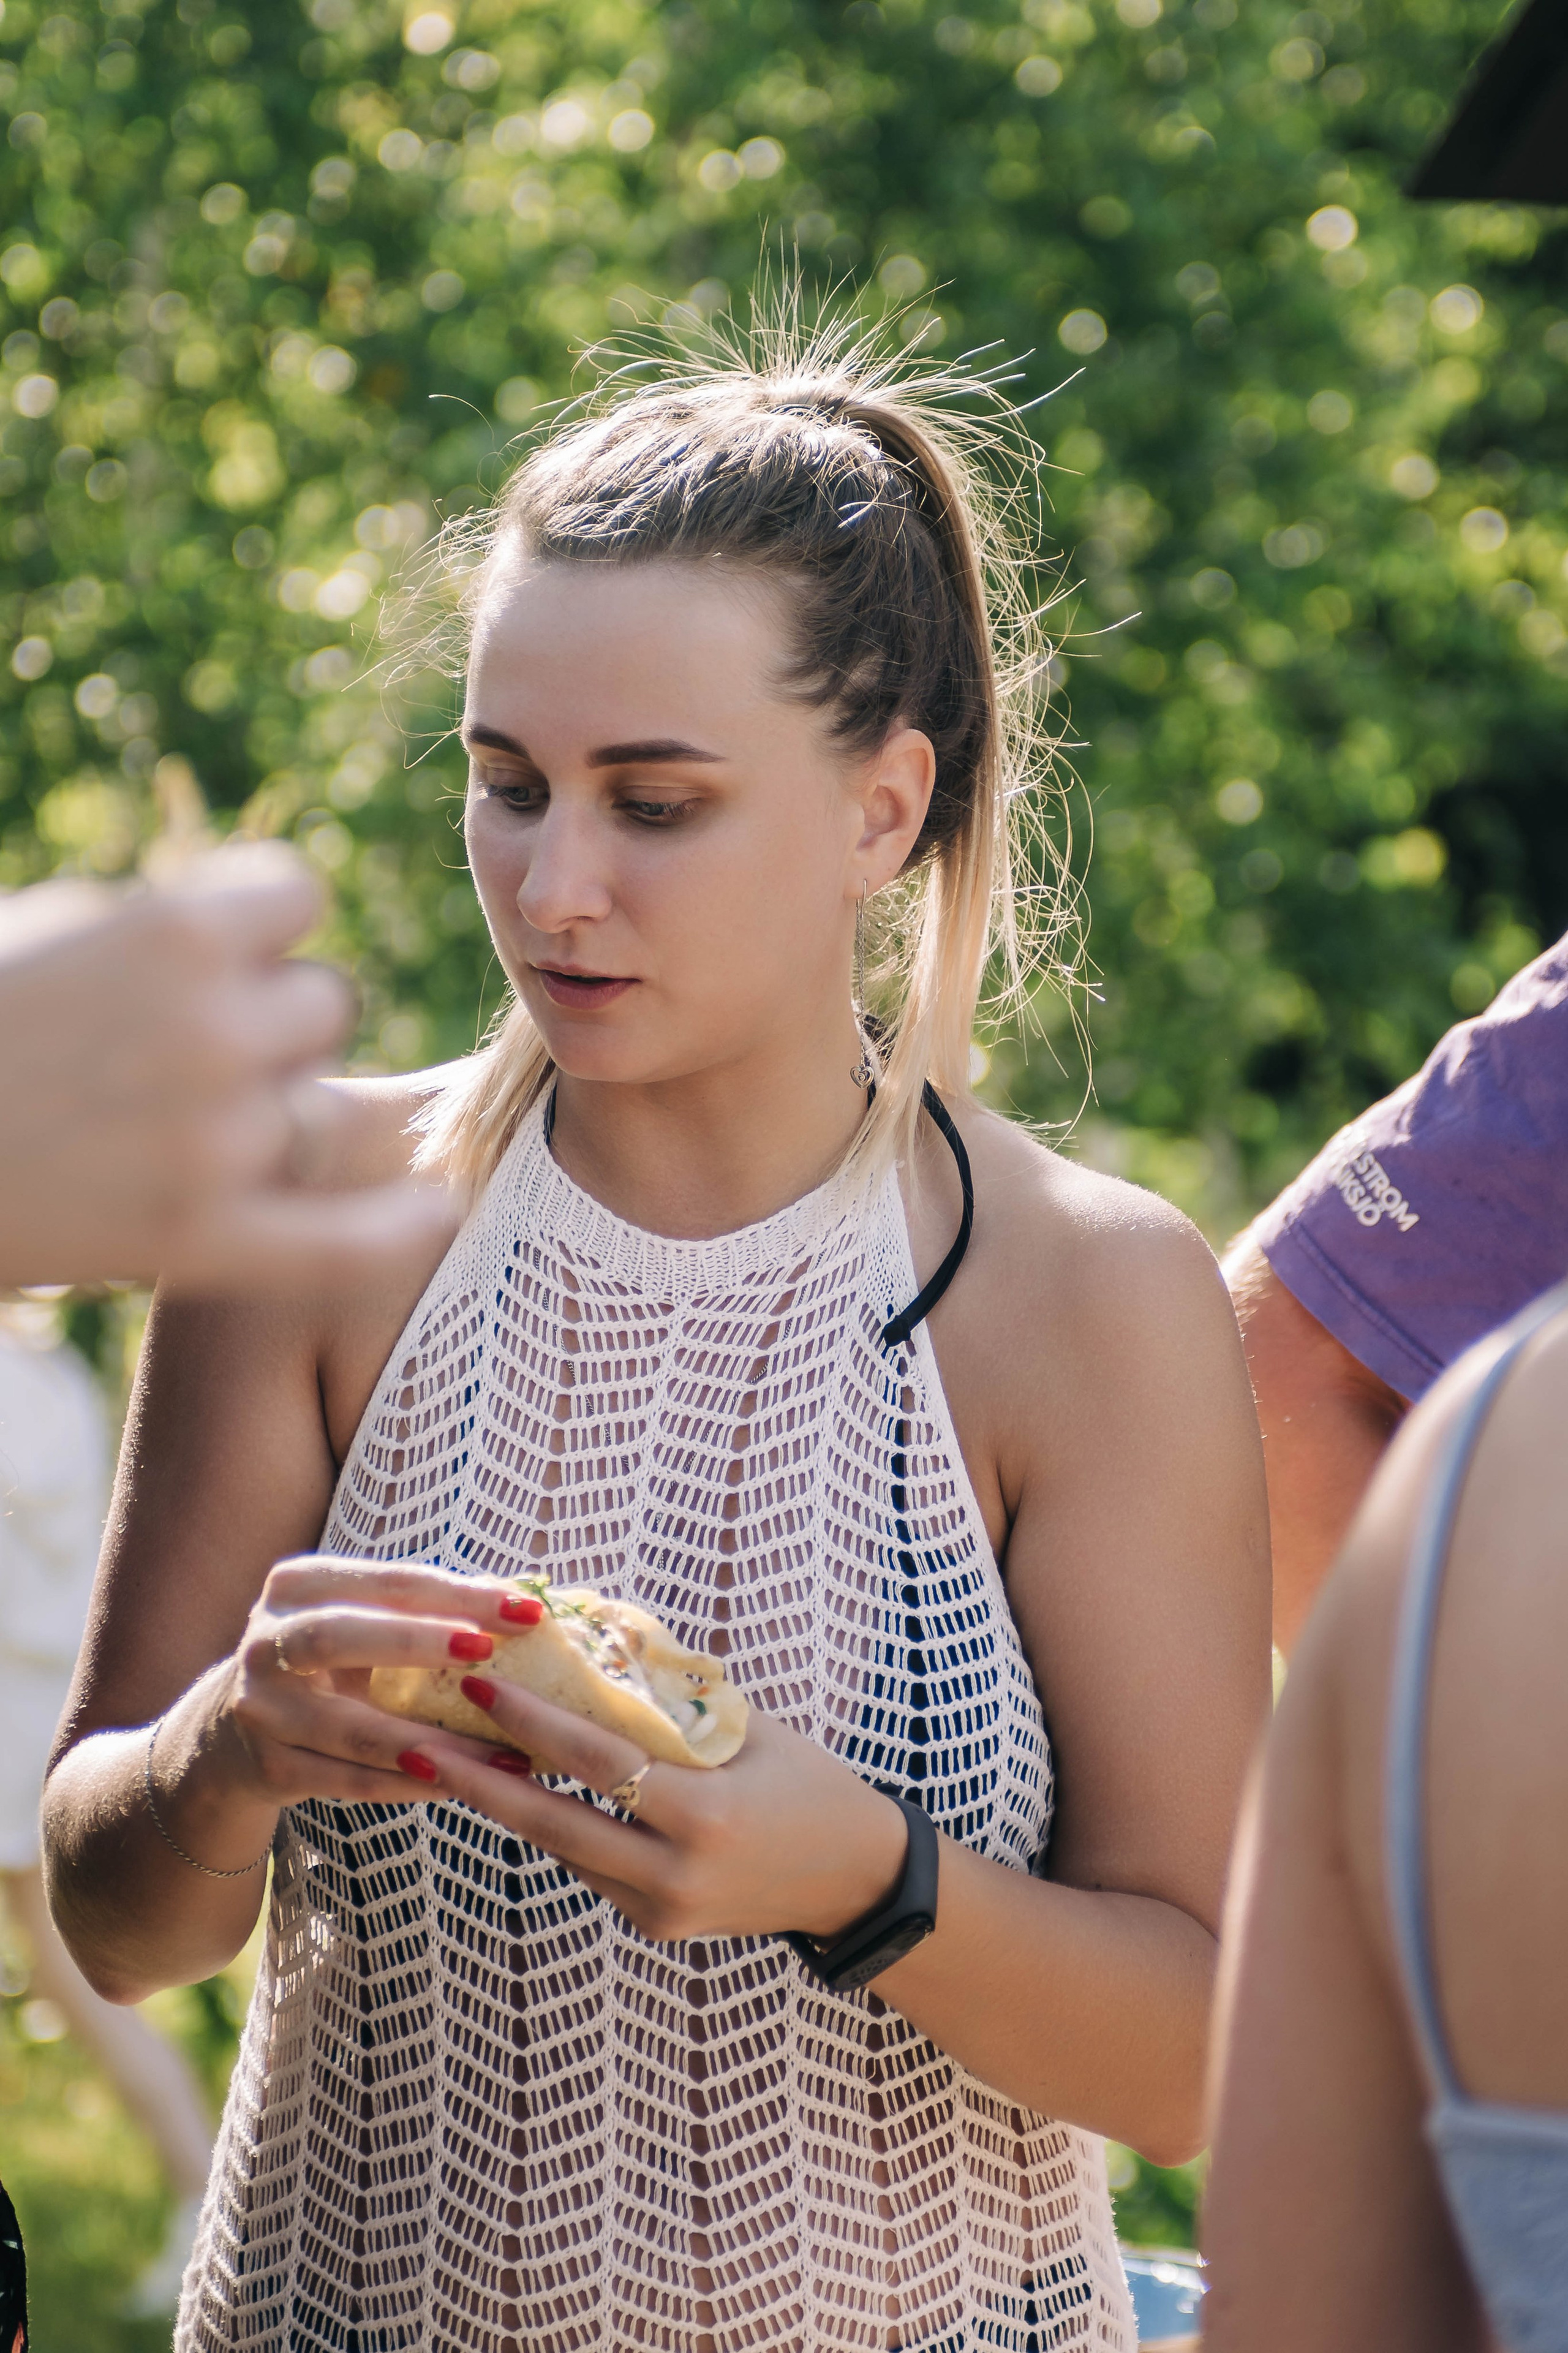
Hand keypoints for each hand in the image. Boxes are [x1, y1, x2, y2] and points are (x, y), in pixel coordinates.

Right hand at [0, 842, 456, 1287]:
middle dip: (266, 1019)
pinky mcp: (198, 1239)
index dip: (260, 925)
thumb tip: (274, 918)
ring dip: (272, 1106)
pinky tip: (436, 1211)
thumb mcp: (58, 927)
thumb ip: (172, 922)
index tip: (218, 951)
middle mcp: (213, 1028)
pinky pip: (338, 1240)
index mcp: (176, 930)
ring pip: (319, 1100)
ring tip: (169, 1121)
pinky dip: (391, 1229)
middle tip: (175, 1053)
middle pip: (322, 1004)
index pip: (297, 898)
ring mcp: (213, 1139)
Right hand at [147, 1560, 550, 1870]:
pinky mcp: (266, 1768)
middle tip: (488, 1652)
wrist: (230, 1739)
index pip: (386, 1582)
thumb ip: (423, 1612)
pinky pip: (346, 1780)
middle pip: (339, 1636)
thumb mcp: (357, 1626)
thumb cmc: (326, 1668)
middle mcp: (267, 1642)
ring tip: (501, 1751)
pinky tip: (460, 1785)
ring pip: (350, 1727)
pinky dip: (406, 1785)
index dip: (455, 1594)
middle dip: (417, 1642)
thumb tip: (526, 1603)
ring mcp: (258, 1710)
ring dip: (431, 1740)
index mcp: (297, 1586)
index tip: (525, 1610)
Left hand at [394, 1675, 912, 1947]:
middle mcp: (675, 1873)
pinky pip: (590, 1868)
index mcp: (705, 1815)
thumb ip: (674, 1700)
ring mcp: (661, 1909)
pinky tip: (520, 1789)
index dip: (532, 1723)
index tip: (480, 1687)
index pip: (597, 1762)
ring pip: (562, 1847)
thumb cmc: (809, 1784)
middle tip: (415, 1743)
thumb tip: (600, 1641)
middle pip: (552, 1822)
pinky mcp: (654, 1926)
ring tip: (450, 1757)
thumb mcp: (750, 1731)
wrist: (855, 1882)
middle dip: (477, 1782)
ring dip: (507, 1802)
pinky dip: (558, 1826)